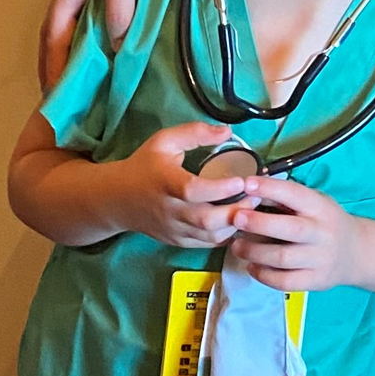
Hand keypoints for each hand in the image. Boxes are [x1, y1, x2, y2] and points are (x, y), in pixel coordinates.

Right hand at [40, 0, 200, 86]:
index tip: (54, 98)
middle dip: (57, 63)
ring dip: (78, 47)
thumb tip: (113, 45)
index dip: (52, 68)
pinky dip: (96, 28)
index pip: (53, 37)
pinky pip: (93, 7)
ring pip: (76, 19)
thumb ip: (118, 9)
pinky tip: (111, 39)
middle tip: (64, 96)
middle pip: (57, 31)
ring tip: (88, 76)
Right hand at [111, 123, 254, 247]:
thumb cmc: (144, 165)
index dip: (219, 188)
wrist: (117, 199)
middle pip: (205, 219)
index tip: (242, 180)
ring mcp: (173, 229)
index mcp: (165, 182)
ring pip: (208, 235)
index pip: (193, 190)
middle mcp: (169, 209)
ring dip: (234, 224)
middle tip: (258, 196)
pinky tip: (238, 221)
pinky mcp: (177, 241)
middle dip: (236, 210)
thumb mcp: (165, 140)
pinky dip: (225, 235)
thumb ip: (195, 133)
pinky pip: (205, 243)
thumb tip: (228, 132)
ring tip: (253, 208)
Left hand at [228, 177, 363, 292]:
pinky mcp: (315, 281)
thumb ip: (287, 199)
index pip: (296, 195)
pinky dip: (264, 275)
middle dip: (260, 223)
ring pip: (283, 258)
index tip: (248, 184)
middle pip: (290, 229)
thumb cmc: (325, 222)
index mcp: (321, 207)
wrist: (355, 252)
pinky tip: (252, 266)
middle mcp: (323, 233)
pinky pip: (285, 282)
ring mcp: (320, 259)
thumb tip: (251, 189)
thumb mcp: (314, 203)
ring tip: (236, 245)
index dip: (271, 189)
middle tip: (236, 218)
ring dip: (255, 251)